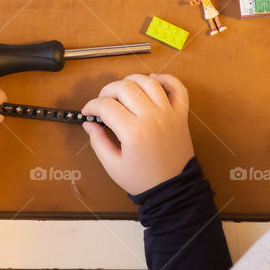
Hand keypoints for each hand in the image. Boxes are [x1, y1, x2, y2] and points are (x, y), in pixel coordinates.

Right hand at [82, 74, 194, 194]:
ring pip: (149, 82)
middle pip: (125, 87)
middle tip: (103, 102)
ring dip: (133, 80)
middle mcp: (152, 118)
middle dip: (108, 90)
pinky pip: (178, 88)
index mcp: (133, 132)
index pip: (106, 105)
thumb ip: (98, 141)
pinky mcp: (181, 115)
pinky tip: (153, 81)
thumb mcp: (113, 166)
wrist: (173, 189)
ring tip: (124, 90)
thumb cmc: (143, 180)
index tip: (88, 111)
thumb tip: (89, 123)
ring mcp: (168, 114)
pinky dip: (167, 79)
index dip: (92, 105)